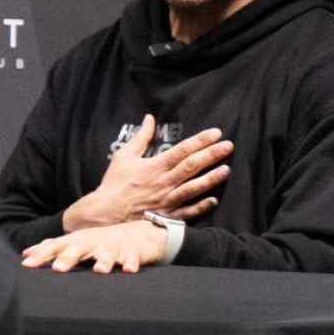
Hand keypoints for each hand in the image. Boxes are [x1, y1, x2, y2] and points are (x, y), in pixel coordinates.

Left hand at [21, 221, 169, 273]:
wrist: (137, 234)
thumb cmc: (100, 241)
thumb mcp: (76, 242)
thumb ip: (51, 247)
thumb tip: (25, 253)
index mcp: (77, 242)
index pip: (56, 247)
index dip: (41, 255)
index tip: (26, 265)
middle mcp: (93, 243)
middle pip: (78, 249)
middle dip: (68, 258)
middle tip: (58, 269)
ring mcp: (113, 247)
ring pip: (106, 255)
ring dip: (102, 262)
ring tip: (99, 270)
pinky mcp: (132, 253)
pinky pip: (131, 259)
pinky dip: (130, 263)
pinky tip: (128, 270)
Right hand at [61, 114, 231, 231]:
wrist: (104, 214)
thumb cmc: (114, 184)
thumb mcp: (124, 156)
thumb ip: (140, 137)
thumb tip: (149, 118)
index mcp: (154, 166)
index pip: (182, 149)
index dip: (200, 140)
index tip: (216, 132)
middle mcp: (163, 183)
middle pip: (192, 166)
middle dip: (212, 154)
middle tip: (229, 145)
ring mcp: (166, 201)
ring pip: (193, 188)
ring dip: (211, 179)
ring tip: (227, 169)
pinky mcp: (166, 216)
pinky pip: (186, 212)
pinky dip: (200, 206)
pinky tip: (213, 200)